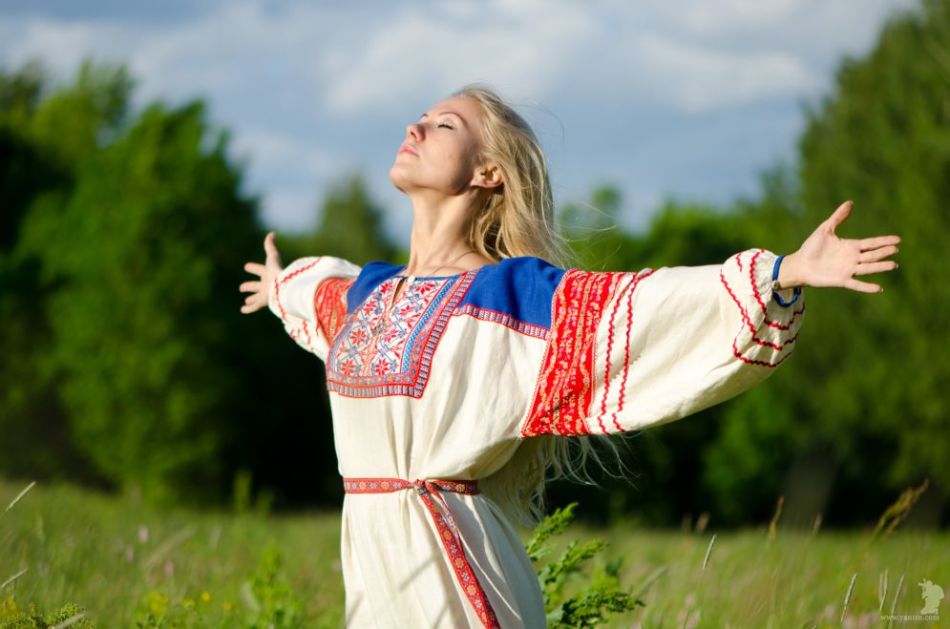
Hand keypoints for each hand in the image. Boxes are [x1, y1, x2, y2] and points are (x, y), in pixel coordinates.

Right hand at [240, 231, 283, 312]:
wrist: (283, 286)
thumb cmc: (277, 270)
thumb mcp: (273, 256)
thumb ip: (270, 246)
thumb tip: (271, 233)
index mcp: (269, 273)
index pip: (259, 270)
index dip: (253, 268)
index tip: (246, 266)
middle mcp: (267, 284)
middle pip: (257, 285)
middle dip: (250, 286)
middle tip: (242, 287)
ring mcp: (265, 294)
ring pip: (256, 297)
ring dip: (250, 298)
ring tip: (246, 301)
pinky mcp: (263, 302)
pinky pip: (254, 307)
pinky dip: (248, 309)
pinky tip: (242, 310)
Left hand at [778, 201, 899, 292]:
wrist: (799, 264)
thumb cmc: (811, 247)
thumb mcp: (825, 229)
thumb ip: (838, 217)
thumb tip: (850, 202)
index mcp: (850, 246)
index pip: (871, 243)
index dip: (884, 241)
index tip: (898, 239)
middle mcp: (852, 258)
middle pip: (872, 255)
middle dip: (884, 252)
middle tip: (896, 249)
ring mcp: (848, 270)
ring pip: (868, 268)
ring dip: (880, 267)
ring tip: (893, 265)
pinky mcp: (841, 280)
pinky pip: (857, 284)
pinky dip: (867, 287)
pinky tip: (878, 288)